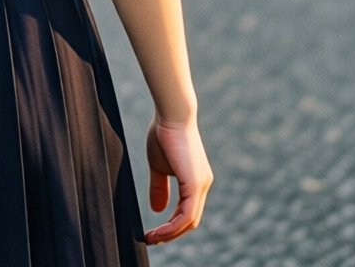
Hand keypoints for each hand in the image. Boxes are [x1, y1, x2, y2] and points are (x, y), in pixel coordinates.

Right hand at [144, 116, 211, 244]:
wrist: (171, 116)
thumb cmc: (164, 135)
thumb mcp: (159, 167)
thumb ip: (159, 188)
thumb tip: (157, 209)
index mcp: (196, 181)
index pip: (187, 211)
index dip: (171, 225)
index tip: (153, 232)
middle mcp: (203, 185)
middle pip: (190, 221)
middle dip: (171, 234)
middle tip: (151, 239)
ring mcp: (201, 185)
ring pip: (189, 221)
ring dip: (170, 234)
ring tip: (152, 238)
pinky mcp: (195, 184)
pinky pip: (186, 215)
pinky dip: (172, 227)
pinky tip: (158, 231)